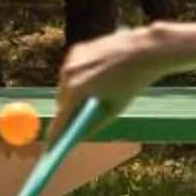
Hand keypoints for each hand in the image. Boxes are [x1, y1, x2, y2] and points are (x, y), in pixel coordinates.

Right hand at [53, 24, 185, 126]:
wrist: (143, 50)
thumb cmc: (131, 82)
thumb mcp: (114, 109)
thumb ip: (94, 125)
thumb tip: (79, 135)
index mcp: (77, 90)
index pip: (61, 118)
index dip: (56, 134)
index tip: (52, 146)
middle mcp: (69, 74)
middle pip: (61, 101)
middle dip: (67, 112)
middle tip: (72, 123)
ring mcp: (71, 60)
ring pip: (65, 85)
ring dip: (73, 93)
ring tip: (85, 101)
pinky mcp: (77, 50)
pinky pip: (72, 71)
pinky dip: (79, 77)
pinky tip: (93, 79)